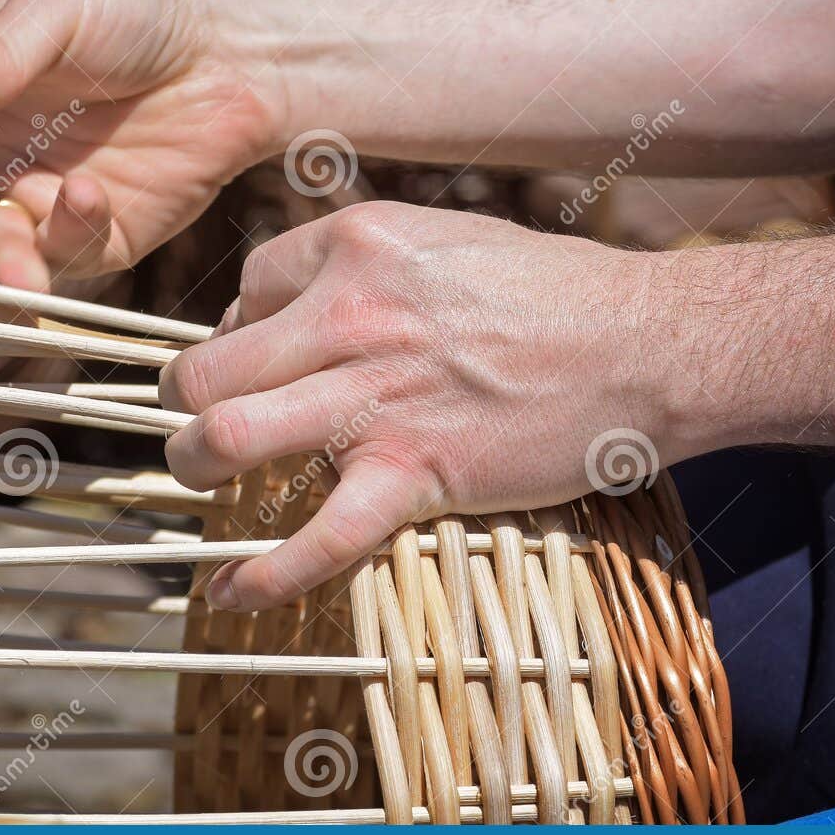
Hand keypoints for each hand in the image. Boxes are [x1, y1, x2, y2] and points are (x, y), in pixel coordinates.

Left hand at [158, 201, 692, 611]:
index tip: (261, 360)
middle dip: (185, 403)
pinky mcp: (415, 472)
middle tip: (197, 424)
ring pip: (225, 438)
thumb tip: (288, 309)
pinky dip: (261, 579)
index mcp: (357, 245)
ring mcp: (376, 398)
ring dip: (192, 468)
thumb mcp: (446, 241)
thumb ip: (364, 267)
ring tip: (198, 481)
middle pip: (206, 367)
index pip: (245, 288)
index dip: (239, 329)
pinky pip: (317, 539)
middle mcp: (349, 316)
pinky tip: (225, 594)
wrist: (649, 346)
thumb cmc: (557, 293)